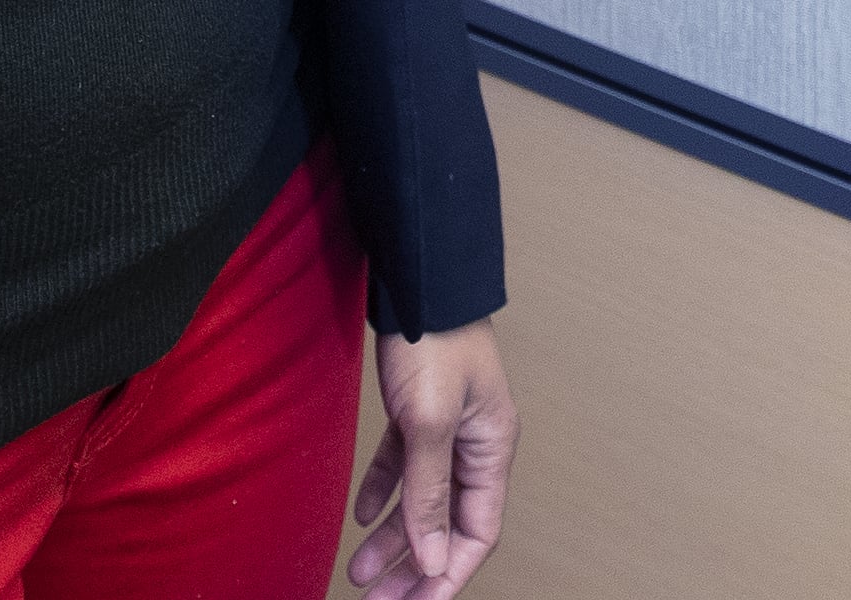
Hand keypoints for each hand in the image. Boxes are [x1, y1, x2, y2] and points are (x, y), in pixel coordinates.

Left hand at [350, 326, 513, 599]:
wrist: (418, 280)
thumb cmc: (435, 339)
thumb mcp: (429, 423)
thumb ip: (429, 494)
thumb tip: (433, 557)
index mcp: (492, 450)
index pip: (478, 533)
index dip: (448, 573)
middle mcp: (474, 445)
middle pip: (448, 524)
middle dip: (414, 566)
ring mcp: (447, 428)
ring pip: (422, 500)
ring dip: (392, 537)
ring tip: (358, 571)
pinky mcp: (420, 411)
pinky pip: (404, 467)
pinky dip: (382, 493)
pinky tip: (359, 515)